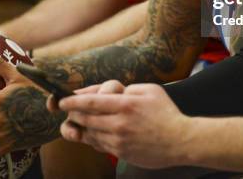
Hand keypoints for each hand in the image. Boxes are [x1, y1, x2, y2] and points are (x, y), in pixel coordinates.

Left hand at [59, 81, 190, 168]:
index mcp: (125, 104)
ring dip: (81, 126)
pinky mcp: (121, 153)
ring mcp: (119, 140)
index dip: (72, 101)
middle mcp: (119, 123)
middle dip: (73, 113)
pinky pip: (99, 145)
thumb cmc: (166, 112)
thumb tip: (110, 93)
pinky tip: (94, 132)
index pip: (91, 102)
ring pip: (90, 133)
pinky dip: (92, 138)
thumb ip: (127, 89)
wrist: (181, 141)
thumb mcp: (149, 90)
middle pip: (85, 118)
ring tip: (79, 120)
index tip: (62, 100)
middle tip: (68, 109)